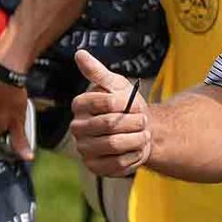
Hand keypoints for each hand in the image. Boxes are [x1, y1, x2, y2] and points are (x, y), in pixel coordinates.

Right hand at [70, 50, 150, 176]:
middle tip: (144, 120)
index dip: (126, 104)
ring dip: (137, 138)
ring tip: (143, 134)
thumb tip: (80, 53)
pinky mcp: (95, 167)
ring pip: (115, 145)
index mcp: (80, 105)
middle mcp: (77, 128)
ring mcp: (84, 149)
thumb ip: (98, 71)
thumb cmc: (125, 104)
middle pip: (110, 124)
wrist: (138, 129)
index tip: (134, 103)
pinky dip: (135, 155)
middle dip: (134, 121)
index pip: (105, 103)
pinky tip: (137, 148)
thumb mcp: (116, 84)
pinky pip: (118, 164)